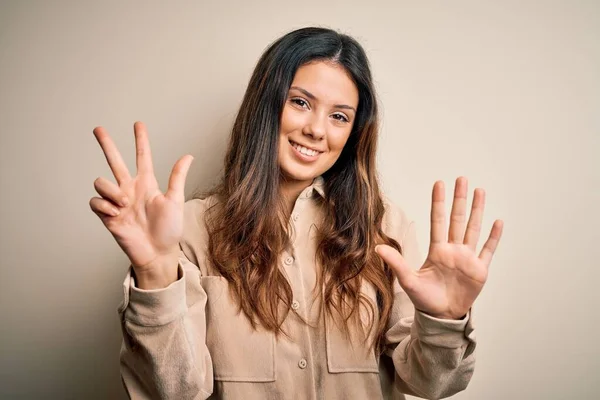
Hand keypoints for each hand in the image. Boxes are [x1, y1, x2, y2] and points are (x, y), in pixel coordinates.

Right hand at [89, 122, 193, 284]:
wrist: (158, 253)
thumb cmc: (169, 230)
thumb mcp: (175, 200)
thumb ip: (178, 177)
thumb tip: (189, 156)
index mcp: (147, 183)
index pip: (142, 157)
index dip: (140, 140)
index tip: (138, 124)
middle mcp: (130, 188)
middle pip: (115, 161)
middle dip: (106, 144)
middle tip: (98, 128)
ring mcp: (117, 201)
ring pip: (102, 181)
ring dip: (112, 190)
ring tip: (125, 204)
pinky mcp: (107, 215)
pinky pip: (96, 201)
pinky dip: (105, 206)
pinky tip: (117, 214)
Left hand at [376, 177, 503, 319]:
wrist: (441, 317)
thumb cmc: (424, 299)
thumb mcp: (409, 280)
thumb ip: (397, 263)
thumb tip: (377, 248)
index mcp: (437, 251)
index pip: (438, 221)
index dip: (438, 202)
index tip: (439, 183)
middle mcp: (453, 250)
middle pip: (457, 219)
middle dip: (460, 199)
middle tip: (462, 178)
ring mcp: (467, 259)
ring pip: (473, 229)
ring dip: (477, 211)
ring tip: (480, 191)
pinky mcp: (480, 270)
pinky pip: (488, 250)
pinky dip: (493, 237)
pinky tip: (498, 221)